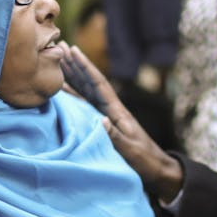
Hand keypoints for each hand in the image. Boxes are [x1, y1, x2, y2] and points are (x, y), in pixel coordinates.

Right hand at [62, 46, 183, 202]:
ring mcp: (107, 116)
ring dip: (73, 76)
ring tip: (59, 62)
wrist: (156, 169)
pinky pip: (84, 105)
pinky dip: (73, 95)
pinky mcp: (104, 124)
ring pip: (86, 91)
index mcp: (117, 112)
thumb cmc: (145, 160)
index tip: (74, 51)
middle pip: (90, 82)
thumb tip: (100, 119)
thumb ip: (115, 136)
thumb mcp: (130, 151)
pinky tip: (63, 90)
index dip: (86, 67)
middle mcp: (110, 110)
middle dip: (76, 65)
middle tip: (60, 48)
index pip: (99, 84)